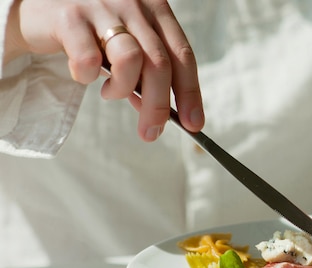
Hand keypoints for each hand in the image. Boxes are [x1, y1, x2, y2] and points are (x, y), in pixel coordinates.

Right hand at [5, 0, 203, 140]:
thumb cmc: (92, 31)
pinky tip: (84, 75)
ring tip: (109, 92)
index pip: (183, 55)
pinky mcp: (70, 16)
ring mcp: (102, 6)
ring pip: (130, 60)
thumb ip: (146, 72)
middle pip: (160, 63)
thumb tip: (160, 113)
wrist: (39, 9)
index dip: (191, 93)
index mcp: (155, 9)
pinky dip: (88, 77)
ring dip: (122, 89)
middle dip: (158, 106)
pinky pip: (89, 59)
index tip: (194, 124)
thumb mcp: (126, 45)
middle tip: (151, 131)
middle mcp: (133, 3)